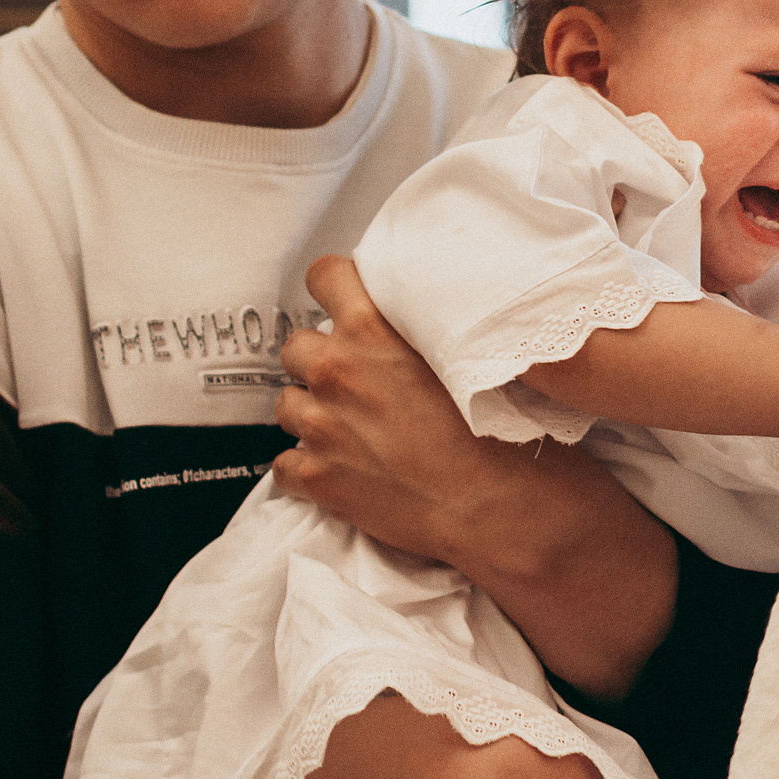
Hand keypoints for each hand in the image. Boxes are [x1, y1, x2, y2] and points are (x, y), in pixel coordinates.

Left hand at [275, 255, 676, 697]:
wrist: (494, 502)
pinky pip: (284, 463)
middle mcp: (338, 370)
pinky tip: (343, 470)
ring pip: (287, 405)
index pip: (323, 276)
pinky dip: (307, 467)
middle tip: (357, 384)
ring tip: (354, 432)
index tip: (342, 306)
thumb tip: (401, 318)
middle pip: (296, 346)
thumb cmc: (493, 430)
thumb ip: (416, 327)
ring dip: (313, 415)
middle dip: (320, 362)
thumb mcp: (459, 351)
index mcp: (373, 329)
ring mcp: (320, 424)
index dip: (333, 290)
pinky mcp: (314, 476)